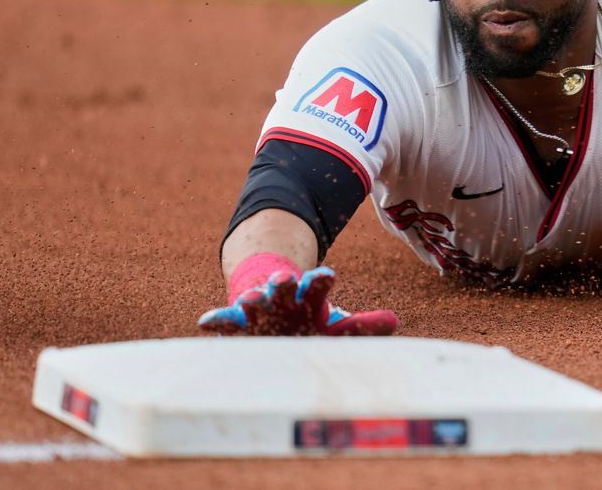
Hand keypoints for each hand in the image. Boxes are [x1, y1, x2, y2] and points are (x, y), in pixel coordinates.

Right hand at [198, 266, 397, 335]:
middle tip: (285, 280)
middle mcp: (283, 299)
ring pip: (256, 301)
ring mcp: (259, 309)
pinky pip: (224, 321)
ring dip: (254, 298)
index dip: (322, 280)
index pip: (318, 285)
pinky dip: (216, 320)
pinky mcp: (237, 322)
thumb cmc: (307, 323)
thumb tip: (395, 322)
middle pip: (284, 288)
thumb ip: (362, 327)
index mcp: (309, 297)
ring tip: (251, 297)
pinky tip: (206, 322)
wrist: (271, 312)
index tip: (328, 274)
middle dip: (284, 284)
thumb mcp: (335, 327)